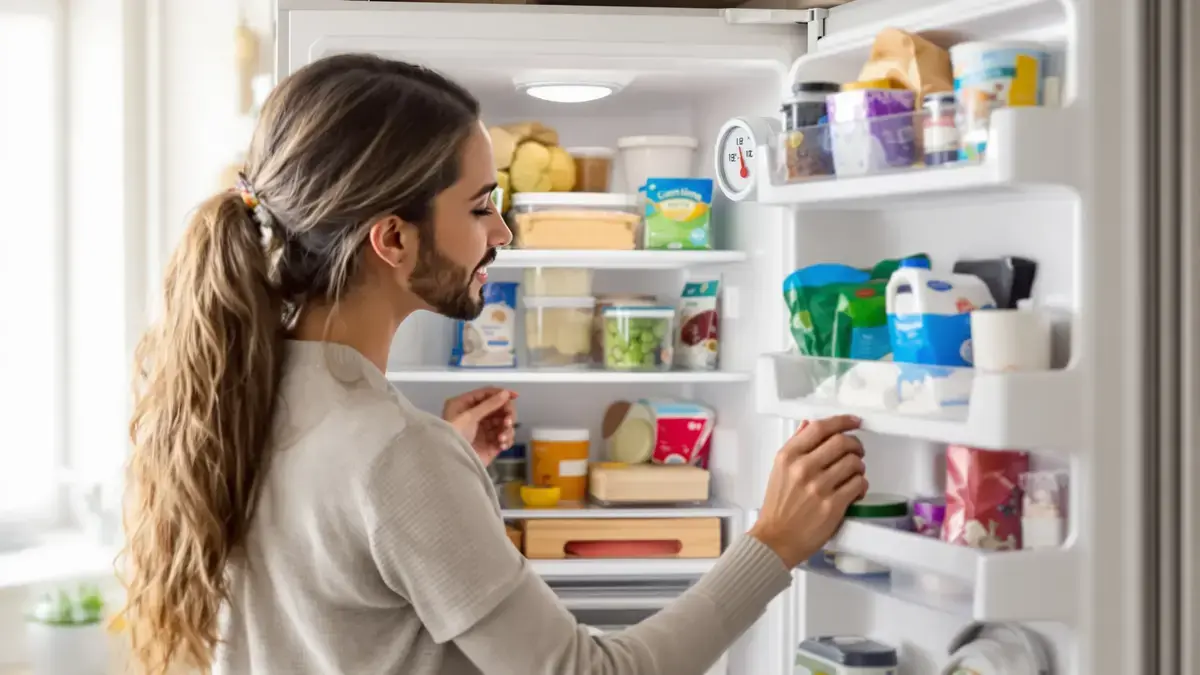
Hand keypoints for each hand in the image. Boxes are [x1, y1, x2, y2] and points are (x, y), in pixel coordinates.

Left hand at [443, 387, 517, 465]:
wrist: (450, 463)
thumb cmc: (454, 435)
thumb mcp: (470, 416)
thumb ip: (489, 404)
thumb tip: (506, 393)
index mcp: (465, 406)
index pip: (486, 395)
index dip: (501, 394)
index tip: (515, 396)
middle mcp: (474, 417)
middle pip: (498, 409)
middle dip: (506, 414)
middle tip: (508, 421)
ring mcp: (483, 432)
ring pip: (503, 424)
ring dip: (506, 429)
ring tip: (501, 437)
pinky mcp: (490, 446)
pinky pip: (504, 439)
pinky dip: (506, 440)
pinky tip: (502, 444)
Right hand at [749, 415, 868, 567]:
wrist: (775, 540)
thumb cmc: (778, 507)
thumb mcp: (779, 471)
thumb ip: (795, 446)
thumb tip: (808, 424)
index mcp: (788, 456)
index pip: (819, 428)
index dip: (842, 421)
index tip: (854, 421)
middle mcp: (802, 468)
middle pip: (842, 442)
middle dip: (856, 445)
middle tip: (857, 451)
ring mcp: (818, 487)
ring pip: (854, 463)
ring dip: (859, 467)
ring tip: (853, 474)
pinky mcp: (832, 506)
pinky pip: (858, 484)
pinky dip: (861, 485)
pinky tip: (854, 490)